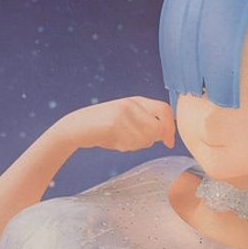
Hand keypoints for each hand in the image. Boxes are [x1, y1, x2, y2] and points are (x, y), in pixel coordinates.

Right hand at [58, 96, 175, 152]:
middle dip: (153, 140)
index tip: (170, 143)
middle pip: (158, 127)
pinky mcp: (114, 123)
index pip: (165, 109)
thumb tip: (166, 135)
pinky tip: (115, 143)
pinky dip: (126, 147)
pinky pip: (131, 142)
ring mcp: (123, 113)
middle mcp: (132, 104)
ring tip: (122, 142)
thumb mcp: (126, 118)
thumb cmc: (103, 128)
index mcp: (136, 100)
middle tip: (137, 143)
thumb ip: (145, 123)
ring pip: (146, 138)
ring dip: (137, 145)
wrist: (76, 127)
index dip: (171, 128)